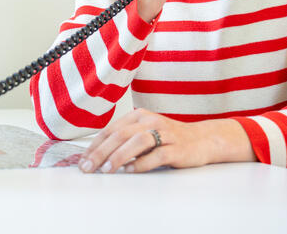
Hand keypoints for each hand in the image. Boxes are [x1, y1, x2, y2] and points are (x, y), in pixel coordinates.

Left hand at [78, 108, 255, 173]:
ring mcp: (164, 133)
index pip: (111, 130)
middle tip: (88, 167)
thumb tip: (97, 154)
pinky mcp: (176, 147)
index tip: (83, 160)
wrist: (203, 139)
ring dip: (119, 156)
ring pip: (137, 141)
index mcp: (139, 115)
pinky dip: (141, 163)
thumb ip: (125, 139)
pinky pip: (156, 155)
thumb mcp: (145, 132)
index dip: (95, 145)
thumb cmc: (169, 138)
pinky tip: (130, 170)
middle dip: (101, 152)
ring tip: (106, 169)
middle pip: (120, 135)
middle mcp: (150, 121)